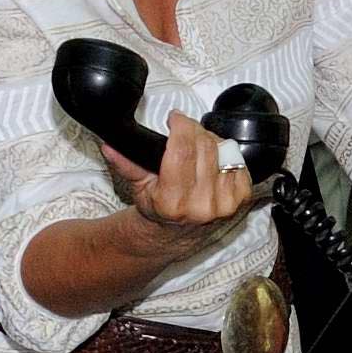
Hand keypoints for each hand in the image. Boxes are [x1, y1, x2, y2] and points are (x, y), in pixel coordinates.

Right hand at [100, 110, 258, 252]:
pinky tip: (213, 162)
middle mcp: (202, 204)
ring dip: (210, 141)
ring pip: (223, 149)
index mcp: (173, 201)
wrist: (179, 233)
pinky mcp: (241, 199)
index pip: (182, 149)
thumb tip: (110, 145)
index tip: (175, 118)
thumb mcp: (139, 186)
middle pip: (204, 144)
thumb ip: (126, 163)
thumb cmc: (160, 207)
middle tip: (184, 132)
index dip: (180, 125)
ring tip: (198, 149)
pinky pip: (238, 161)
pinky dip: (226, 156)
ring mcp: (225, 203)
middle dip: (193, 130)